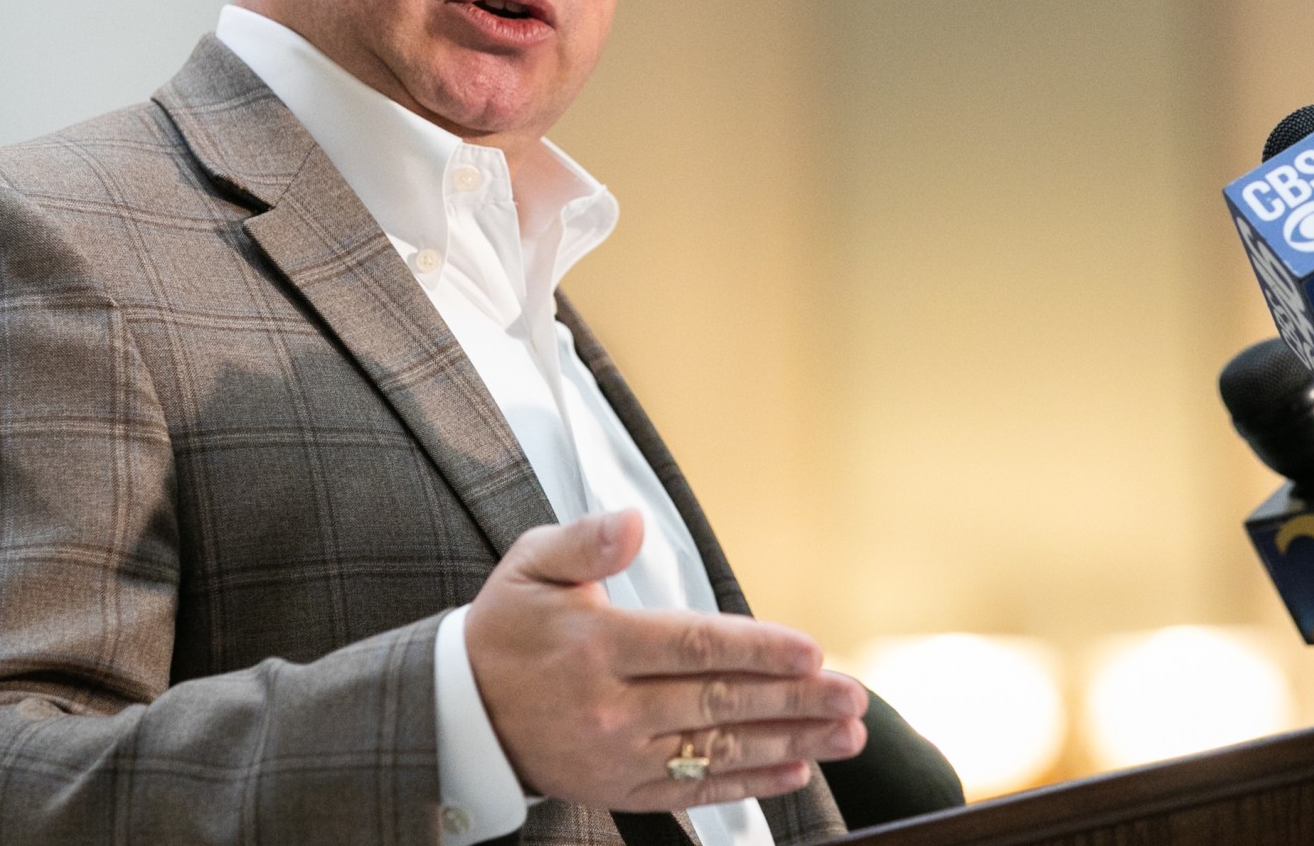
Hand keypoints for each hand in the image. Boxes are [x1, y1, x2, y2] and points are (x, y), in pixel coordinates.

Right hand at [462, 510, 867, 809]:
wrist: (460, 712)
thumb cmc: (506, 628)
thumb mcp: (531, 565)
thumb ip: (586, 541)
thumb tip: (633, 522)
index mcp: (596, 645)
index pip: (693, 647)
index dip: (758, 649)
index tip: (812, 651)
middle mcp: (611, 706)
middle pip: (718, 704)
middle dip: (795, 700)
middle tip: (854, 696)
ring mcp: (617, 755)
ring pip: (717, 750)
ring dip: (790, 742)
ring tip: (846, 735)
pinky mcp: (620, 788)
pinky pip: (694, 790)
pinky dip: (749, 783)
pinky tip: (796, 770)